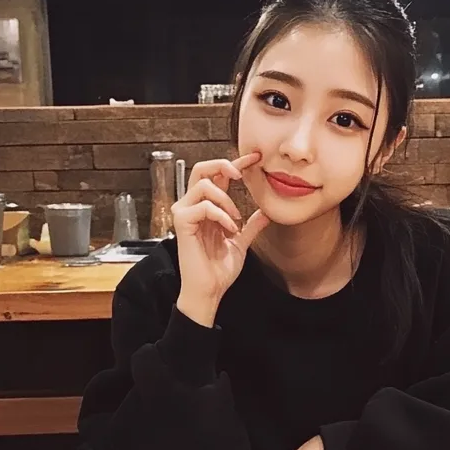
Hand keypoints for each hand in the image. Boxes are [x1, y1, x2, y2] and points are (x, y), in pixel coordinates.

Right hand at [173, 152, 269, 326]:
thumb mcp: (241, 243)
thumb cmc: (219, 270)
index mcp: (205, 208)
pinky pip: (203, 206)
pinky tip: (230, 229)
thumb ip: (251, 226)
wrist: (209, 290)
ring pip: (203, 184)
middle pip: (201, 168)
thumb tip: (267, 211)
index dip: (236, 163)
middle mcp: (191, 206)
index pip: (217, 176)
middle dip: (224, 165)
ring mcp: (184, 213)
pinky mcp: (182, 223)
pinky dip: (221, 215)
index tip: (255, 158)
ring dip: (225, 198)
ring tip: (236, 219)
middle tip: (242, 174)